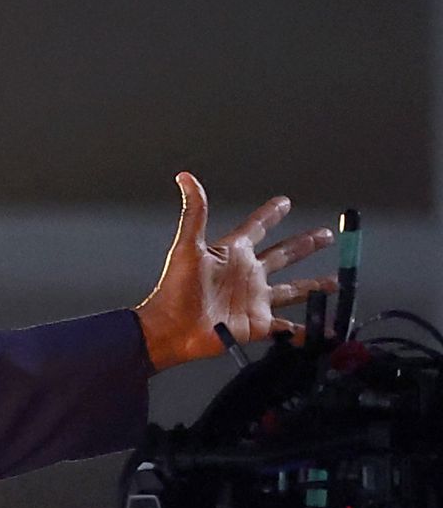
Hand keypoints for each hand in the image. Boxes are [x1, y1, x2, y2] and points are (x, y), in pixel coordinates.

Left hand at [133, 171, 340, 371]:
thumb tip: (185, 178)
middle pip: (284, 255)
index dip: (270, 214)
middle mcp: (248, 275)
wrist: (170, 328)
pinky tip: (323, 329)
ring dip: (315, 287)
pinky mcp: (257, 324)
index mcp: (233, 253)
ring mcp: (255, 299)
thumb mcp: (187, 247)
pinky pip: (287, 327)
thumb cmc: (174, 289)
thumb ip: (194, 213)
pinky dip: (305, 330)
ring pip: (294, 290)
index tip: (284, 202)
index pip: (257, 227)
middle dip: (306, 245)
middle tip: (326, 235)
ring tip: (336, 283)